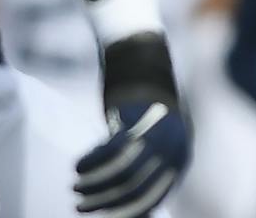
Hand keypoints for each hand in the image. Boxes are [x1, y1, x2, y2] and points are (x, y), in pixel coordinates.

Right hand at [76, 33, 190, 217]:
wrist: (141, 54)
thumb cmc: (143, 96)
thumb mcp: (154, 134)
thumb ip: (149, 162)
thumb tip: (128, 195)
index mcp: (181, 157)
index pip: (153, 199)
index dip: (125, 212)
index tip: (103, 216)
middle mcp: (172, 149)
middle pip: (134, 190)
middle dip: (104, 203)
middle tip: (80, 206)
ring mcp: (156, 135)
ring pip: (120, 175)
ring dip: (93, 186)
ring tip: (75, 187)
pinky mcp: (135, 119)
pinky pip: (108, 153)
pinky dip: (90, 163)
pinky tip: (77, 166)